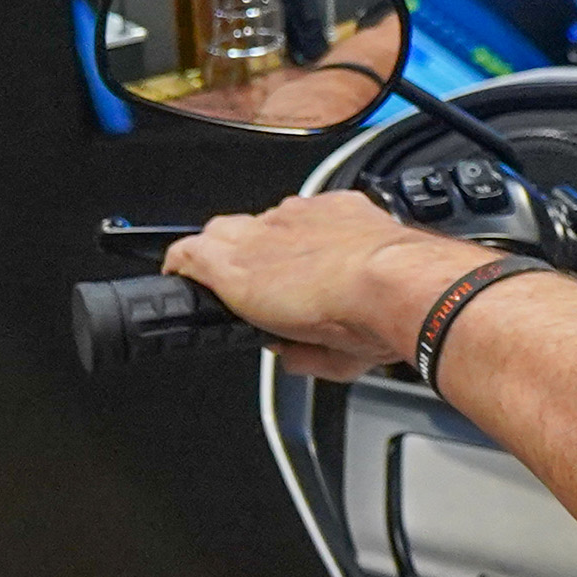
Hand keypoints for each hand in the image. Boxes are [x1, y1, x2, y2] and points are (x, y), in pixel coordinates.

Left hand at [164, 192, 466, 381]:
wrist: (393, 284)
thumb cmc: (397, 300)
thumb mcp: (365, 324)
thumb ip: (321, 340)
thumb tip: (293, 357)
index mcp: (341, 223)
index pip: (298, 231)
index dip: (287, 258)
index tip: (290, 279)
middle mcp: (298, 219)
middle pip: (255, 230)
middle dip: (251, 256)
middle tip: (255, 291)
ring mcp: (260, 236)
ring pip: (220, 237)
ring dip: (217, 262)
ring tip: (215, 291)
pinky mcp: (231, 260)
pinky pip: (188, 255)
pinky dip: (181, 270)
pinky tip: (179, 285)